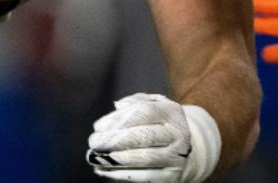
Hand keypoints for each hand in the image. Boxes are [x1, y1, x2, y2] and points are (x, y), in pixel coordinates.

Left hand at [86, 93, 219, 182]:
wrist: (183, 149)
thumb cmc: (158, 124)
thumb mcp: (152, 106)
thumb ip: (135, 102)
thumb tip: (118, 106)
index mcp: (172, 112)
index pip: (144, 112)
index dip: (119, 119)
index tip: (98, 126)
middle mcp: (179, 133)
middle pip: (144, 135)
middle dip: (114, 139)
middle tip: (94, 142)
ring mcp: (177, 156)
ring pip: (145, 157)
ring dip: (117, 158)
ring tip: (97, 156)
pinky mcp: (171, 176)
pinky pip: (144, 176)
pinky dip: (121, 174)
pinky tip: (104, 170)